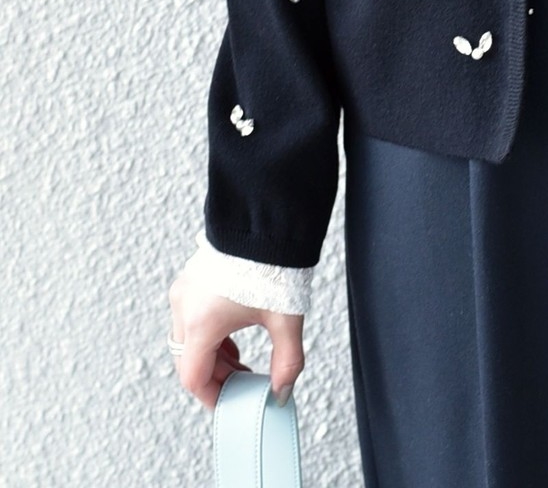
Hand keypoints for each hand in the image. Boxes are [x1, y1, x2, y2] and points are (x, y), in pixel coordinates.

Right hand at [168, 263, 304, 412]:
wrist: (267, 219)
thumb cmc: (273, 264)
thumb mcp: (285, 319)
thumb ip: (287, 361)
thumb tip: (282, 391)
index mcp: (200, 322)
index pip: (194, 377)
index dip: (213, 396)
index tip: (230, 403)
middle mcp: (184, 306)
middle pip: (189, 360)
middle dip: (216, 376)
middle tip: (243, 382)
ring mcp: (185, 289)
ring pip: (188, 339)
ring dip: (213, 355)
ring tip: (242, 360)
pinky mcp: (192, 277)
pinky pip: (191, 317)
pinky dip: (209, 333)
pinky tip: (233, 335)